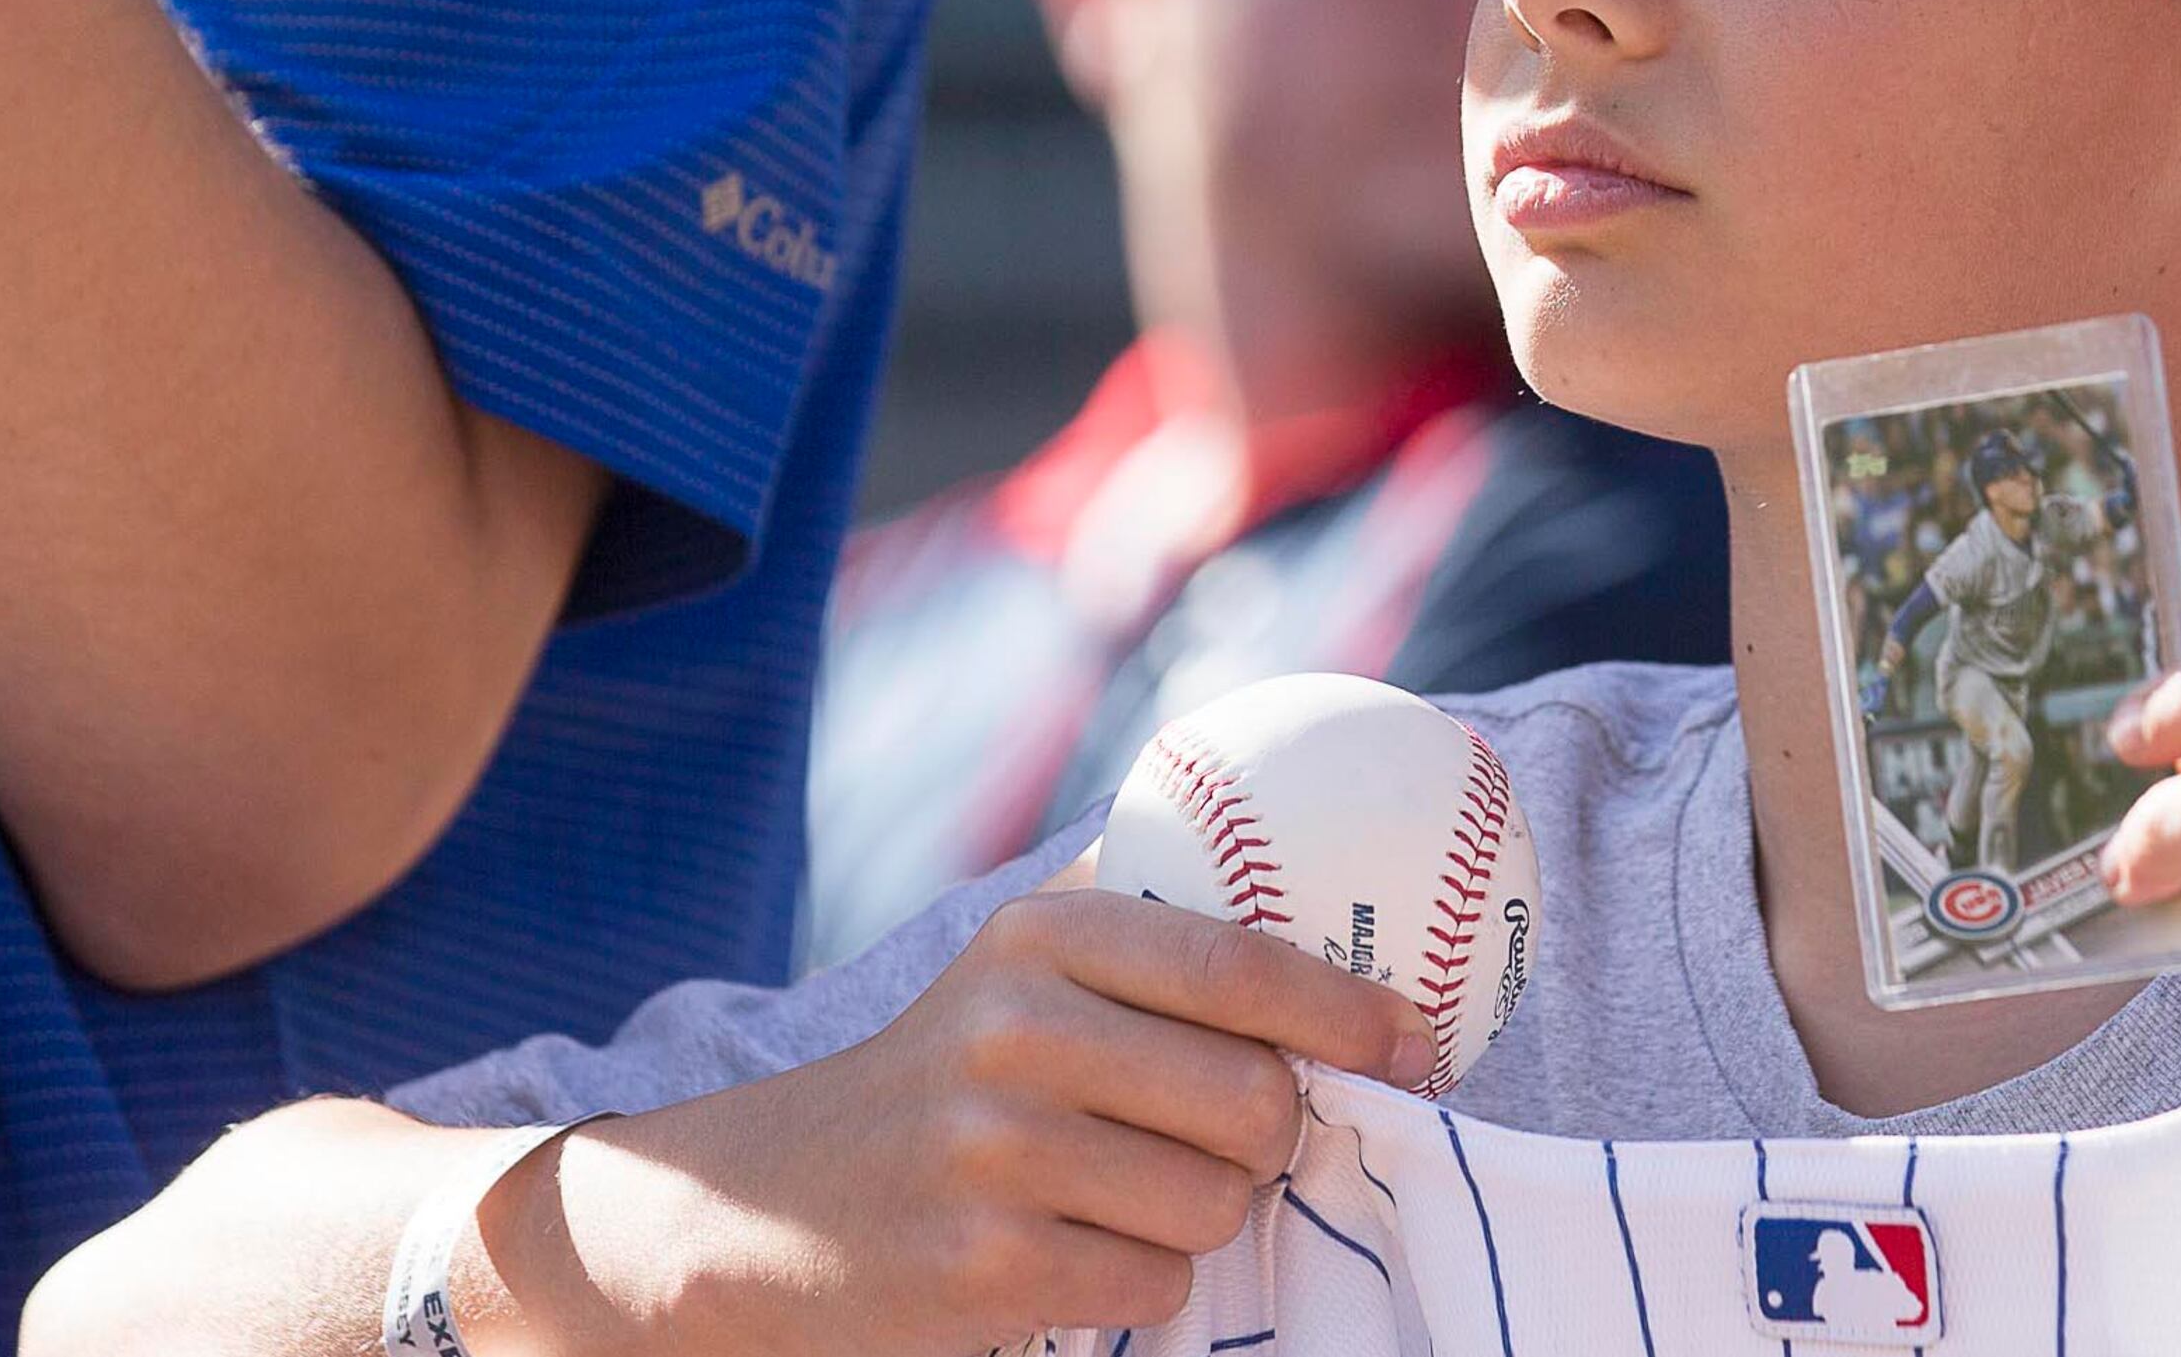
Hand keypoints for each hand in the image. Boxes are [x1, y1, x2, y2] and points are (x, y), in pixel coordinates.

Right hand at [498, 883, 1436, 1354]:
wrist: (767, 1206)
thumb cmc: (949, 1072)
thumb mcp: (1024, 961)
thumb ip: (1157, 920)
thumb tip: (1344, 898)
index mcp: (1044, 936)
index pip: (1245, 965)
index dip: (1352, 1010)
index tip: (1414, 1041)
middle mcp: (1016, 1031)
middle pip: (1255, 1099)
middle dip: (1271, 1131)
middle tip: (1238, 1134)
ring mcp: (996, 1156)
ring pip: (1216, 1202)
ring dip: (1206, 1211)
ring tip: (1131, 1188)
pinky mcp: (986, 1269)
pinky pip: (1155, 1281)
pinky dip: (1142, 1277)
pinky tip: (1077, 1246)